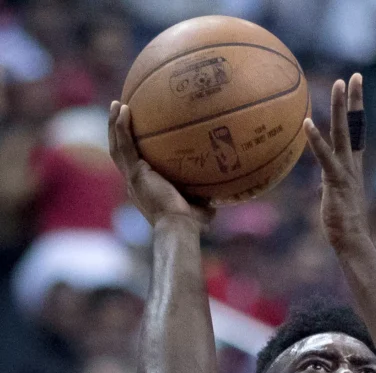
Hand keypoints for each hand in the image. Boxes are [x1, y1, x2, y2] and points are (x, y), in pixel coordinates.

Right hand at [108, 101, 214, 230]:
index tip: (136, 133)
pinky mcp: (134, 174)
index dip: (132, 149)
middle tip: (121, 111)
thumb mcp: (200, 205)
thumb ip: (206, 195)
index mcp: (145, 188)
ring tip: (118, 104)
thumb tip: (222, 191)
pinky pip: (124, 145)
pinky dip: (122, 127)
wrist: (179, 226)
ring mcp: (132, 178)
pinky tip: (124, 109)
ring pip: (117, 147)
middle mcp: (134, 183)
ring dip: (114, 125)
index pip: (134, 164)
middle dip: (118, 133)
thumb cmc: (190, 222)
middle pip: (120, 152)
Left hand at [304, 74, 368, 251]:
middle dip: (353, 101)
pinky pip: (325, 157)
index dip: (356, 110)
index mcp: (352, 167)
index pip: (356, 133)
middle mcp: (352, 165)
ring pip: (343, 134)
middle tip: (352, 76)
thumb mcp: (334, 196)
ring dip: (340, 109)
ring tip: (337, 84)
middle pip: (353, 126)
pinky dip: (316, 140)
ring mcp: (345, 172)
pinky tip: (307, 124)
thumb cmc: (341, 224)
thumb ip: (328, 182)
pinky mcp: (336, 181)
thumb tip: (320, 182)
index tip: (355, 88)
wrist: (352, 240)